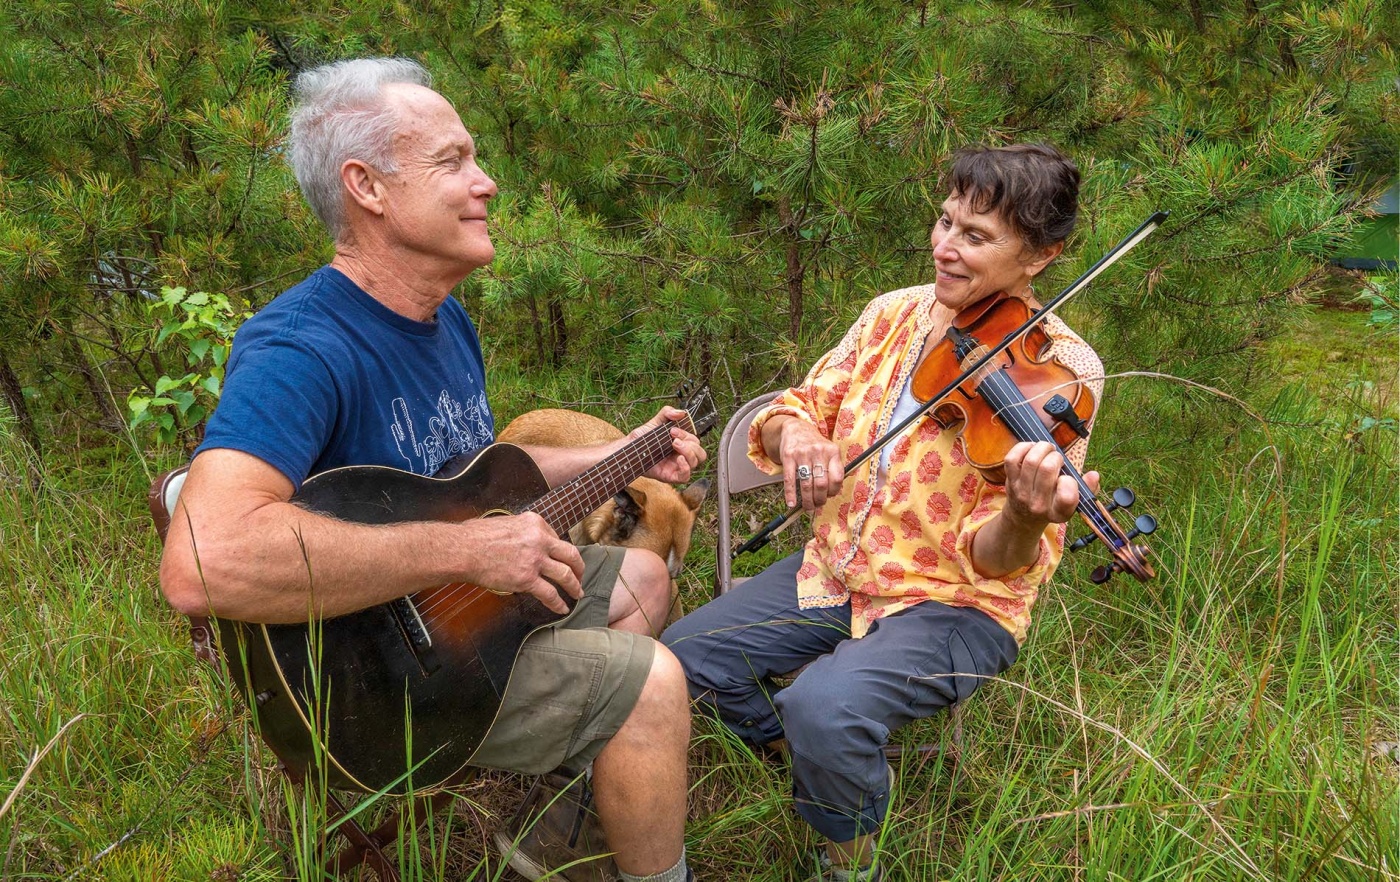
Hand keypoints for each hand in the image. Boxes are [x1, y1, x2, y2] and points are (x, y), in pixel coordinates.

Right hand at [462, 513, 584, 613]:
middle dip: (579, 567)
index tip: (561, 559)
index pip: (556, 538)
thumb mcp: (506, 522)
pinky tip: (562, 608)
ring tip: (577, 593)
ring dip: (574, 586)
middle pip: (570, 554)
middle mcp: (539, 540)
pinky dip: (558, 603)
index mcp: (535, 523)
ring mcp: (534, 560)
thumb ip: (522, 532)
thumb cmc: (476, 536)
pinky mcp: (526, 579)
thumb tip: (527, 542)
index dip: (559, 551)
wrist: (462, 550)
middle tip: (580, 575)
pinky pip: (549, 593)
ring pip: (565, 575)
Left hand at [632, 406, 707, 483]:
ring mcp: (676, 466)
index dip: (687, 434)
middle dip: (690, 444)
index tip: (673, 430)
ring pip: (695, 462)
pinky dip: (686, 468)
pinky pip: (686, 476)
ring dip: (688, 452)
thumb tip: (681, 413)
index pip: (694, 441)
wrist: (628, 450)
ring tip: (674, 445)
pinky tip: (679, 459)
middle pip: (700, 453)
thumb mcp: (655, 422)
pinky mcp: (670, 476)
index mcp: (681, 444)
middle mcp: (681, 455)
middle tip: (674, 439)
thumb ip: (667, 413)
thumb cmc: (641, 439)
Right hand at [777, 418, 844, 510]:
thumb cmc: (815, 445)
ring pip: (806, 484)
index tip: (829, 497)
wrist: (796, 429)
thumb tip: (831, 493)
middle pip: (821, 484)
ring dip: (807, 500)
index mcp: (833, 452)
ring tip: (807, 507)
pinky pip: (790, 479)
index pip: (837, 477)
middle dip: (820, 499)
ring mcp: (803, 454)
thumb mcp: (829, 451)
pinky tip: (791, 503)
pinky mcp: (788, 456)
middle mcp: (819, 451)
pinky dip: (790, 494)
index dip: (834, 491)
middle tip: (817, 505)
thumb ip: (833, 468)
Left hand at [1002, 441, 1098, 528]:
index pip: (1067, 497)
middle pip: (1047, 469)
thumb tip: (1094, 475)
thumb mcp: (1074, 503)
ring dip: (1042, 448)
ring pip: (1031, 461)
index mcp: (1059, 512)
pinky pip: (1012, 458)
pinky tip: (1031, 448)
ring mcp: (1022, 493)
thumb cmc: (1054, 503)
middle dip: (1055, 456)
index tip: (1067, 478)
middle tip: (1057, 457)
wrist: (1024, 516)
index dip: (1069, 481)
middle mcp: (1039, 505)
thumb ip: (1088, 488)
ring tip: (1047, 449)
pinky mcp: (1009, 482)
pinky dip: (1023, 448)